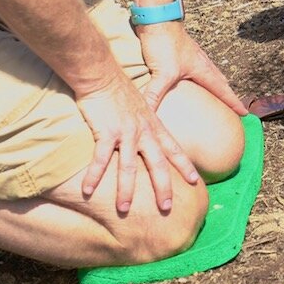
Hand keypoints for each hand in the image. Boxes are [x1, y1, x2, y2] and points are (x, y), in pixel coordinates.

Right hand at [74, 75, 198, 213]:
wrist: (102, 74)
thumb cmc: (119, 89)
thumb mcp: (141, 106)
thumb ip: (146, 123)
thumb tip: (148, 134)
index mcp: (153, 125)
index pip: (174, 149)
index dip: (185, 165)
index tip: (195, 181)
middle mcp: (143, 131)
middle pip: (157, 164)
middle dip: (163, 187)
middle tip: (167, 208)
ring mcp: (126, 132)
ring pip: (128, 167)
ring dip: (126, 190)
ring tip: (125, 209)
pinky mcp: (106, 132)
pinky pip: (99, 159)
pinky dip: (93, 176)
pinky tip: (88, 191)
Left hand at [136, 21, 247, 115]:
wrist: (157, 18)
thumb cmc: (165, 42)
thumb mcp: (162, 72)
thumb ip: (155, 95)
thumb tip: (149, 116)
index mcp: (203, 69)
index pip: (223, 90)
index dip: (234, 102)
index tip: (244, 112)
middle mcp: (201, 62)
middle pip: (220, 81)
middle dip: (227, 94)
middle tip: (234, 106)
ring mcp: (192, 56)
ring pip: (210, 73)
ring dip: (216, 84)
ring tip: (215, 94)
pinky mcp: (182, 52)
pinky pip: (198, 68)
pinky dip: (201, 76)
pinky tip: (191, 78)